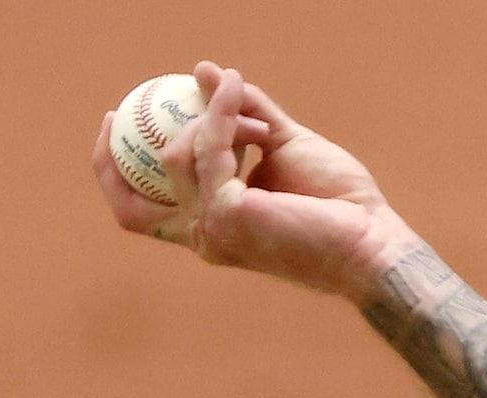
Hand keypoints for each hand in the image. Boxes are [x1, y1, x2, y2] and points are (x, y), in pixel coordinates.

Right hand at [91, 62, 420, 298]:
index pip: (140, 214)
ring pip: (180, 155)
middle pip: (133, 201)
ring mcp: (214, 230)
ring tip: (246, 99)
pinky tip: (240, 93)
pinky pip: (210, 148)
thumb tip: (205, 71)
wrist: (373, 238)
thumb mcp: (284, 145)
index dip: (113, 171)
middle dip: (125, 149)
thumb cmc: (339, 204)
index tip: (117, 122)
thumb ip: (243, 113)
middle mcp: (206, 238)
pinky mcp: (229, 214)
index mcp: (213, 230)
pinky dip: (223, 115)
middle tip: (134, 101)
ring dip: (212, 118)